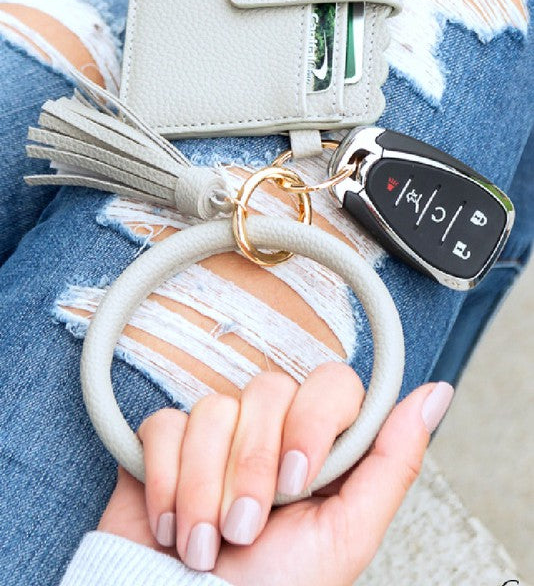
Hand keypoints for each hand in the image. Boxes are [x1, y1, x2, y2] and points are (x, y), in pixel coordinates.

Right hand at [98, 363, 452, 585]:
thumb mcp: (346, 535)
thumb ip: (392, 462)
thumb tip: (437, 393)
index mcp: (321, 444)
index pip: (331, 383)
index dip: (312, 422)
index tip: (297, 482)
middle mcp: (271, 429)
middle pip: (267, 389)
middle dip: (252, 469)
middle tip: (246, 530)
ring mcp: (218, 431)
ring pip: (213, 409)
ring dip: (204, 490)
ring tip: (206, 544)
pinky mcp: (166, 440)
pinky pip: (164, 425)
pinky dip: (165, 484)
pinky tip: (172, 526)